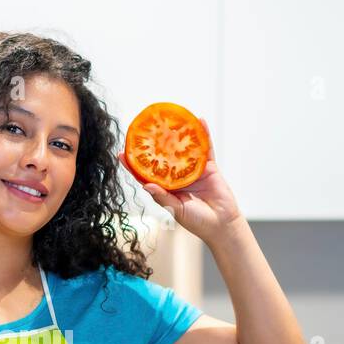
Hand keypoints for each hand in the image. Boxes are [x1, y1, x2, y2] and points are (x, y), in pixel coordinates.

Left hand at [120, 117, 242, 244]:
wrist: (222, 225)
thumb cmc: (198, 222)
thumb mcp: (176, 210)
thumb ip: (162, 197)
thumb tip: (146, 185)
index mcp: (166, 188)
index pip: (147, 174)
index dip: (134, 164)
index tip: (122, 153)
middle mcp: (177, 177)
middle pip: (163, 157)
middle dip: (154, 144)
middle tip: (144, 129)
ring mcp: (192, 170)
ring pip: (184, 149)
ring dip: (178, 134)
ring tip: (170, 119)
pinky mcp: (208, 167)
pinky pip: (205, 148)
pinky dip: (203, 134)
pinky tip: (200, 121)